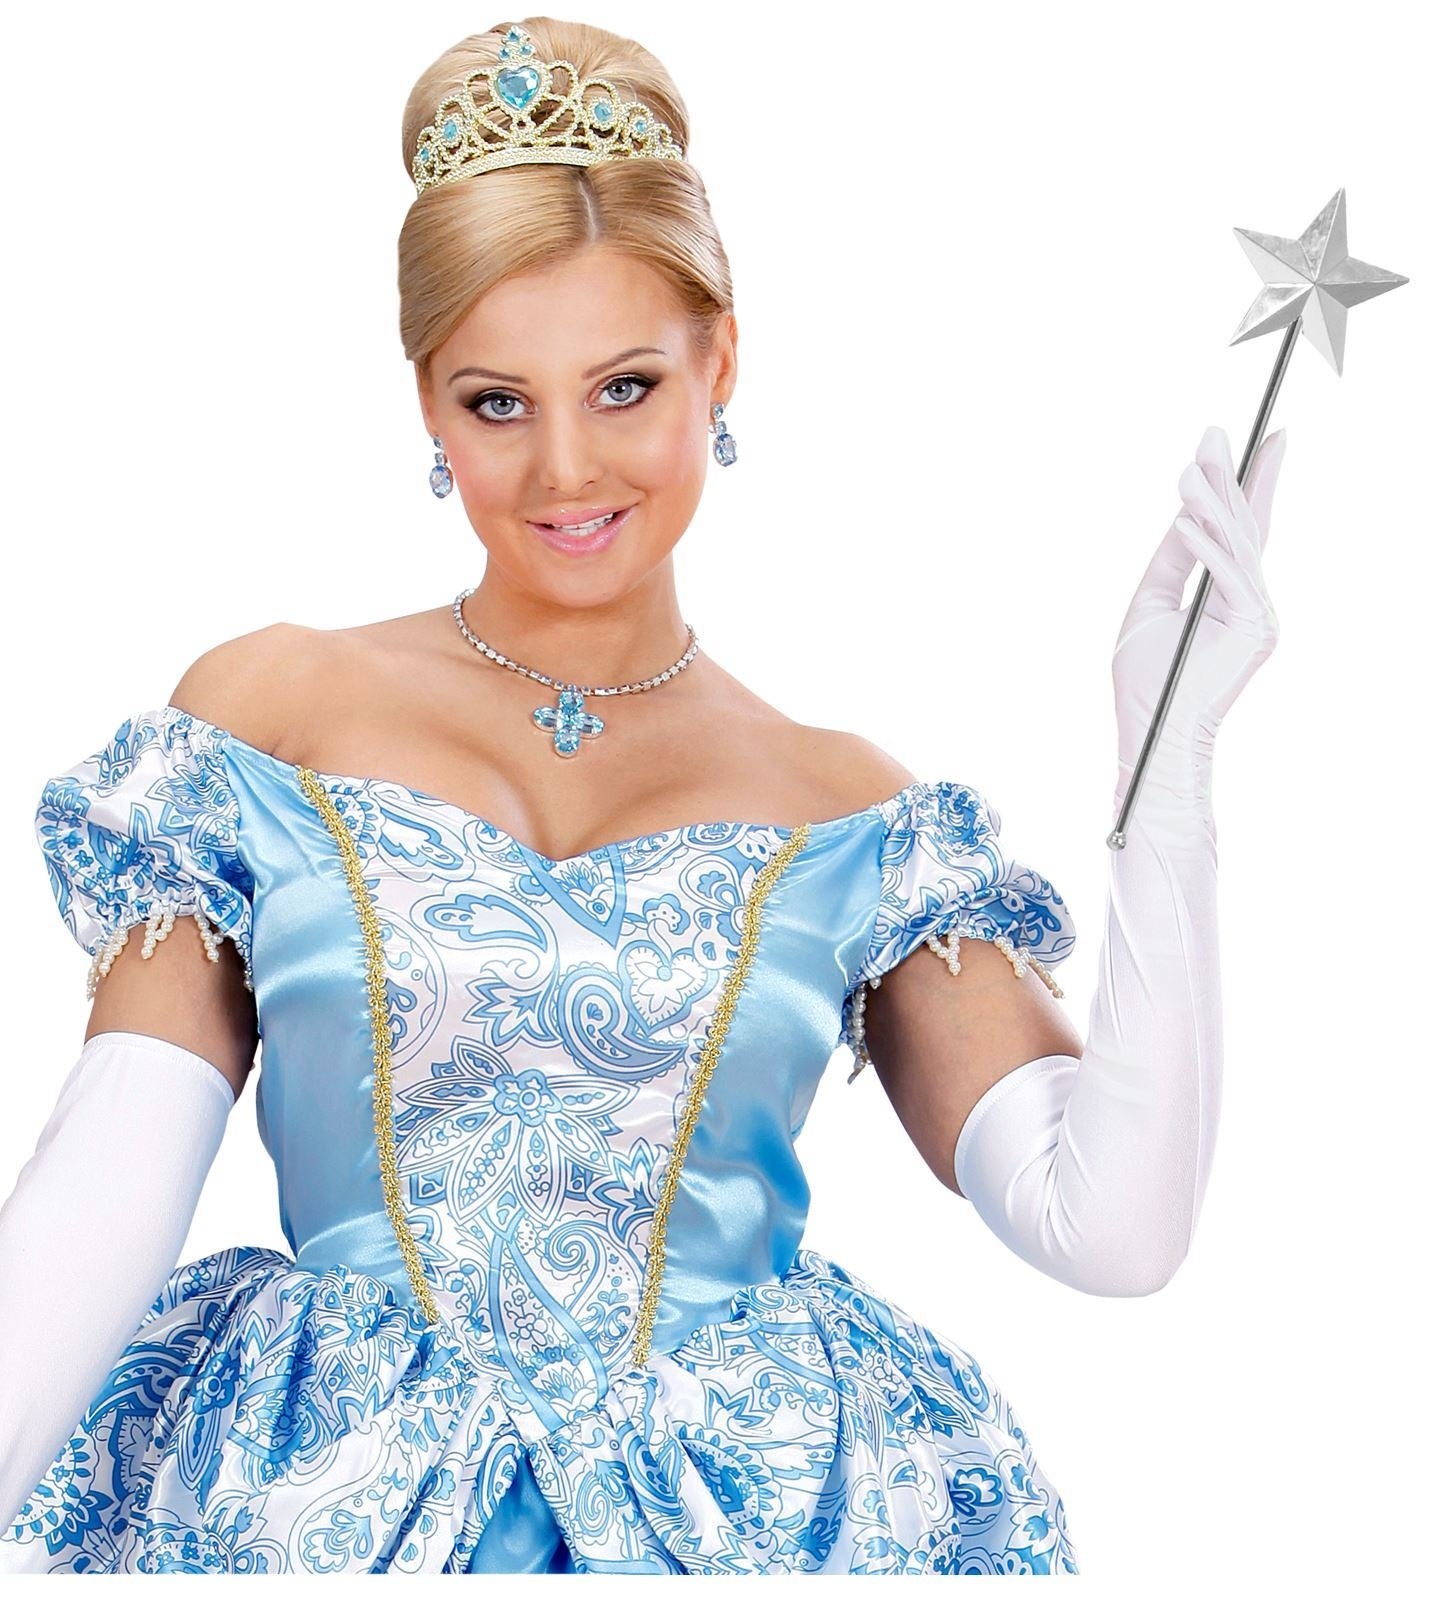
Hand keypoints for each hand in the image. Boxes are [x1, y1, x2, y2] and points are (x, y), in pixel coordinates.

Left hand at [1112, 424, 1285, 811]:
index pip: (1244, 527)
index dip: (1248, 481)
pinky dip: (1207, 549)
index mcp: (1230, 594)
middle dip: (1229, 477)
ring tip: (1187, 471)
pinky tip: (1185, 521)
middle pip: (1244, 526)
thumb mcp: (1150, 605)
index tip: (1250, 437)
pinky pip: (1229, 578)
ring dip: (1210, 506)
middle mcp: (1253, 600)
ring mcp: (1260, 616)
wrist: (1153, 732)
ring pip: (1238, 546)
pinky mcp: (1256, 631)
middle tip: (1217, 432)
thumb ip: (1172, 561)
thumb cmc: (1146, 680)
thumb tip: (1184, 514)